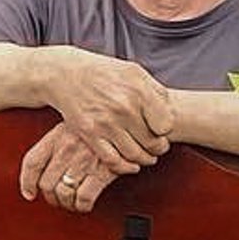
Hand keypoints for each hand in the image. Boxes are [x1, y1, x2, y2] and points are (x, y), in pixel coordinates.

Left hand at [18, 121, 130, 211]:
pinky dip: (82, 206)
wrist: (131, 119)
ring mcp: (84, 161)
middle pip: (46, 183)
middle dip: (51, 197)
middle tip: (57, 200)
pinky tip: (84, 204)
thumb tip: (45, 164)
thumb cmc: (103, 123)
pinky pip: (84, 197)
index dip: (27, 182)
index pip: (32, 162)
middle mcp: (67, 149)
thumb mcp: (75, 124)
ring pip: (63, 193)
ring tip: (72, 203)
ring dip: (66, 203)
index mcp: (57, 136)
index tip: (29, 193)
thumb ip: (59, 141)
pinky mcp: (102, 171)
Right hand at [44, 51, 176, 174]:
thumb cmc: (103, 72)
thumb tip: (171, 114)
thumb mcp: (134, 72)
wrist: (67, 74)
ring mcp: (105, 123)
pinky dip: (125, 167)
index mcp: (138, 91)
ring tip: (146, 156)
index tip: (161, 131)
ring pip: (135, 155)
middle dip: (158, 148)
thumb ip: (156, 92)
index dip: (166, 131)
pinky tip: (130, 164)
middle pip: (153, 143)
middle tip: (156, 147)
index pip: (166, 125)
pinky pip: (113, 160)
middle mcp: (123, 108)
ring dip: (144, 159)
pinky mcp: (89, 134)